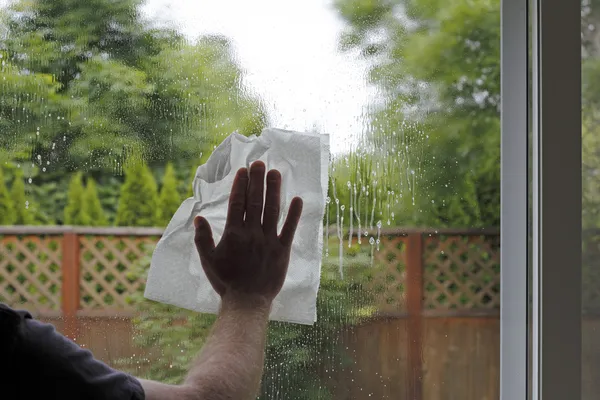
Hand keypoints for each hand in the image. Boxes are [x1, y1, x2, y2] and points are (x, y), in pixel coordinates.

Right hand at [193, 161, 302, 303]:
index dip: (241, 185)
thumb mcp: (208, 260)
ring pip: (272, 210)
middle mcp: (252, 233)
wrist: (247, 302)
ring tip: (275, 173)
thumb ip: (203, 238)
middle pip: (255, 201)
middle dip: (257, 180)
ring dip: (274, 190)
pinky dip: (294, 214)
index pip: (237, 203)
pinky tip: (297, 199)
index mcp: (233, 234)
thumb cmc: (226, 282)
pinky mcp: (283, 250)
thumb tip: (199, 218)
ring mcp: (268, 241)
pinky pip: (289, 229)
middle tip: (260, 163)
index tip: (244, 170)